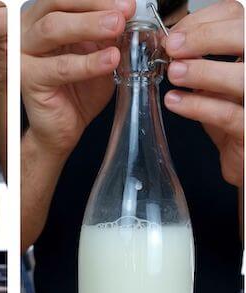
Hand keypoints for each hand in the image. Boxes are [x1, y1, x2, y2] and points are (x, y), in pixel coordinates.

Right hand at [22, 0, 134, 157]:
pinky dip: (87, 62)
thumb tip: (134, 14)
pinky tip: (109, 60)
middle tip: (123, 13)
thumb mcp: (100, 52)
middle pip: (56, 5)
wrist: (65, 126)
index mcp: (44, 19)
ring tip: (117, 28)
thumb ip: (111, 34)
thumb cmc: (79, 88)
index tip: (127, 4)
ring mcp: (24, 55)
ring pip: (52, 29)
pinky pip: (60, 67)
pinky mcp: (27, 80)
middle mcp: (28, 32)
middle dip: (93, 5)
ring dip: (88, 25)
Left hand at [164, 0, 243, 187]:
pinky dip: (198, 106)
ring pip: (242, 77)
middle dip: (206, 38)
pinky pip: (228, 115)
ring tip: (173, 73)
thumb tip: (170, 41)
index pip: (238, 17)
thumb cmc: (232, 116)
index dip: (205, 20)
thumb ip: (197, 60)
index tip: (175, 34)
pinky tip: (174, 101)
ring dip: (203, 71)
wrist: (243, 158)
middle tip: (172, 47)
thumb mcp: (215, 82)